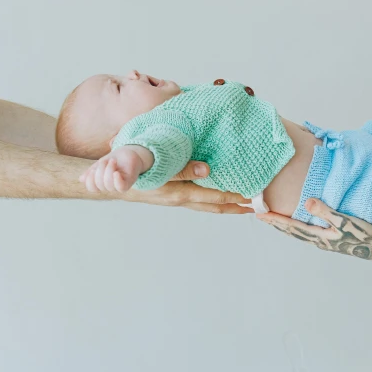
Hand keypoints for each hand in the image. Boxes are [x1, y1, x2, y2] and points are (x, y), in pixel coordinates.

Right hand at [78, 153, 253, 214]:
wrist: (111, 181)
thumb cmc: (132, 168)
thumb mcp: (154, 165)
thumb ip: (181, 167)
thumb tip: (207, 169)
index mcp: (177, 192)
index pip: (212, 197)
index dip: (233, 197)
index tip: (251, 196)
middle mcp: (179, 198)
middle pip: (214, 206)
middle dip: (237, 205)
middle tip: (259, 204)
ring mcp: (177, 198)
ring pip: (208, 205)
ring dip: (229, 205)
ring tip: (250, 204)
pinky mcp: (175, 194)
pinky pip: (199, 200)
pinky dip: (215, 200)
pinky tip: (225, 195)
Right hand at [80, 146, 145, 192]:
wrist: (129, 152)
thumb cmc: (114, 160)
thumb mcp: (100, 164)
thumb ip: (91, 171)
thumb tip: (81, 179)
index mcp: (103, 184)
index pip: (92, 188)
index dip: (89, 180)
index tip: (92, 169)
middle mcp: (111, 187)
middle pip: (100, 185)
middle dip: (100, 170)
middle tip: (106, 160)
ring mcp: (120, 185)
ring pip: (109, 184)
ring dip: (108, 170)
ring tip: (113, 160)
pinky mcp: (129, 182)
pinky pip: (121, 187)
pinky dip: (117, 180)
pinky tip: (116, 172)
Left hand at [257, 199, 371, 259]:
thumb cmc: (365, 234)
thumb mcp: (345, 220)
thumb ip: (326, 211)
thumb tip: (307, 202)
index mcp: (319, 236)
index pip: (290, 226)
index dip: (274, 219)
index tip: (259, 213)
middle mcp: (318, 240)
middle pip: (290, 229)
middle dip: (275, 222)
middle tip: (259, 214)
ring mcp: (325, 240)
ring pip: (298, 231)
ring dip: (284, 224)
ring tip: (273, 217)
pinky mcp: (332, 238)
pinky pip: (307, 230)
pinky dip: (297, 224)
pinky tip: (298, 221)